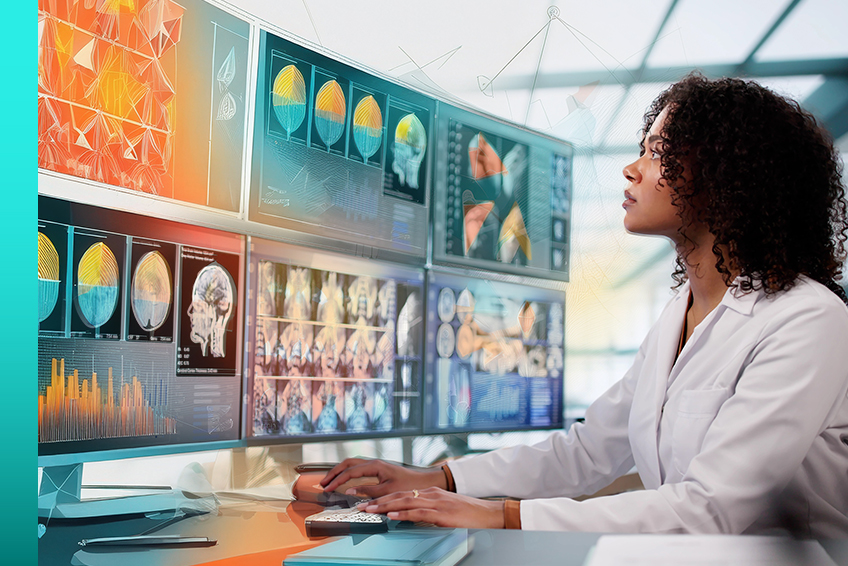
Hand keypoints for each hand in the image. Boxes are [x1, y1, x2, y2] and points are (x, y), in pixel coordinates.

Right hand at [320, 458, 445, 497]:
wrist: (424, 482)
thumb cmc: (409, 486)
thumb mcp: (388, 491)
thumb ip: (367, 492)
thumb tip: (349, 491)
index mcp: (375, 466)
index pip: (350, 471)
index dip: (336, 480)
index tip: (327, 488)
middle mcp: (374, 462)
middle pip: (348, 463)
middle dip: (334, 472)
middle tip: (323, 483)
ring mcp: (376, 465)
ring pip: (352, 464)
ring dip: (340, 472)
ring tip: (330, 481)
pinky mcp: (379, 469)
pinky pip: (358, 468)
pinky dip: (348, 473)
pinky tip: (344, 480)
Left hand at [358, 487, 504, 528]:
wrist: (488, 513)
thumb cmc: (468, 513)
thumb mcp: (443, 510)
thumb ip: (427, 511)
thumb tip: (409, 517)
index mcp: (429, 493)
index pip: (401, 494)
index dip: (382, 499)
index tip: (367, 503)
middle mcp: (430, 495)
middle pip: (398, 496)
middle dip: (377, 501)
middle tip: (360, 507)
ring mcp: (435, 502)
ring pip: (404, 502)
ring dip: (384, 506)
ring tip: (369, 510)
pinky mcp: (441, 513)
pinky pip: (418, 512)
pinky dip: (403, 513)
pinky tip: (392, 515)